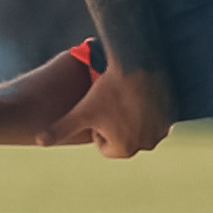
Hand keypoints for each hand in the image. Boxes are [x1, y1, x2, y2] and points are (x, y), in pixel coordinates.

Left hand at [52, 62, 168, 158]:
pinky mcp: (173, 115)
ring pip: (139, 125)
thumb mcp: (81, 110)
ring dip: (132, 114)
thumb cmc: (109, 89)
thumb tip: (39, 142)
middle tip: (112, 100)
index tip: (98, 109)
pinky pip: (155, 115)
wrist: (141, 64)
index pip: (104, 145)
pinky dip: (148, 107)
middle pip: (122, 136)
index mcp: (124, 149)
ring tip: (125, 94)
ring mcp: (162, 130)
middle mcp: (147, 144)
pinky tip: (139, 91)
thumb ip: (60, 129)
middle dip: (115, 122)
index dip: (97, 126)